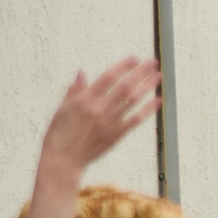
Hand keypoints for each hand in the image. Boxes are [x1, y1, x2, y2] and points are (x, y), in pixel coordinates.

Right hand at [40, 58, 161, 176]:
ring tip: (158, 76)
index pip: (108, 77)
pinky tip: (158, 100)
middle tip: (153, 62)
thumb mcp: (62, 108)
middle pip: (125, 86)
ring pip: (133, 100)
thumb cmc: (59, 132)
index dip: (123, 66)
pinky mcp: (116, 134)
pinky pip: (136, 119)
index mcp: (84, 99)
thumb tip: (82, 72)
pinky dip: (148, 109)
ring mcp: (109, 121)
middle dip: (141, 72)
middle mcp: (99, 108)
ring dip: (148, 87)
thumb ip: (75, 90)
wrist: (64, 158)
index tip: (134, 58)